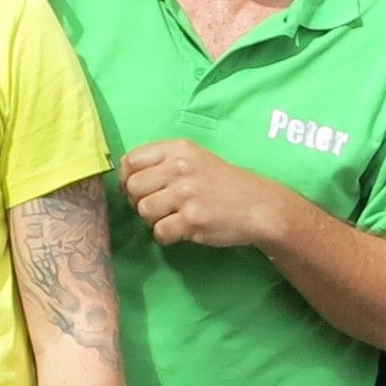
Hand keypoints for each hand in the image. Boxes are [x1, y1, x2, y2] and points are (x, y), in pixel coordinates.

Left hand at [122, 139, 302, 255]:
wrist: (259, 206)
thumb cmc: (223, 184)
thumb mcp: (195, 159)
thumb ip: (163, 163)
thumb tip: (126, 180)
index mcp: (177, 149)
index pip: (131, 160)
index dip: (127, 179)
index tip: (138, 190)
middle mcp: (180, 168)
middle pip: (133, 187)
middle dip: (138, 201)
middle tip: (157, 208)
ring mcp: (186, 194)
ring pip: (144, 210)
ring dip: (153, 220)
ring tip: (171, 218)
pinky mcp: (193, 220)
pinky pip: (160, 231)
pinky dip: (167, 236)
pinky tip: (182, 230)